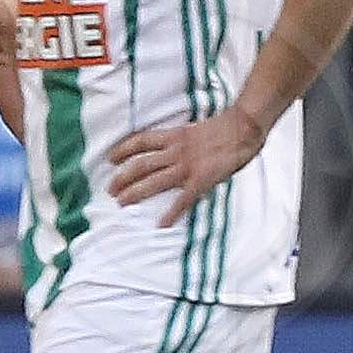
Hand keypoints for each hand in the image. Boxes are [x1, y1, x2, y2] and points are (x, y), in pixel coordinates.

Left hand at [110, 105, 266, 224]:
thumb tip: (168, 151)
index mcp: (174, 136)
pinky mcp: (200, 180)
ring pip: (153, 181)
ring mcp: (186, 166)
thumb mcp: (194, 130)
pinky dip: (171, 213)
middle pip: (140, 164)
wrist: (243, 129)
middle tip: (109, 189)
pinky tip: (161, 223)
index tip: (110, 158)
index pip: (140, 141)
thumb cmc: (223, 129)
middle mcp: (175, 150)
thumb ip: (179, 141)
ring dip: (135, 192)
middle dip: (122, 177)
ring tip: (121, 202)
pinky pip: (182, 200)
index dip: (123, 150)